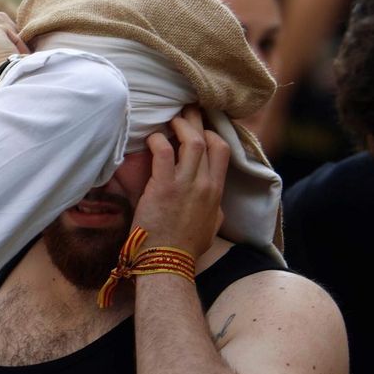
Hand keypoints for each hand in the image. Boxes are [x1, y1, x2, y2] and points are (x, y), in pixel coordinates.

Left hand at [134, 107, 228, 256]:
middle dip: (196, 120)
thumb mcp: (211, 226)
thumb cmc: (186, 248)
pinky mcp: (163, 187)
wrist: (168, 263)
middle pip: (207, 140)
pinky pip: (163, 152)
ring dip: (179, 126)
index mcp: (216, 191)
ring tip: (170, 120)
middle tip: (186, 110)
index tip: (201, 126)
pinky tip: (151, 139)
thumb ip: (214, 208)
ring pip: (190, 141)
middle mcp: (204, 184)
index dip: (212, 133)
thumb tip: (213, 201)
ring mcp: (185, 184)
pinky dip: (157, 140)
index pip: (222, 150)